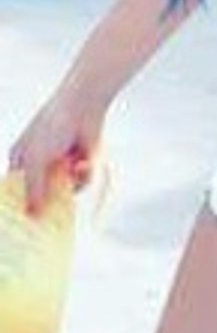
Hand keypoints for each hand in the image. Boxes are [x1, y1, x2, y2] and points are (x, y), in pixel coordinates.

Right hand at [8, 88, 105, 213]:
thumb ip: (33, 190)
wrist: (83, 107)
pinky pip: (81, 182)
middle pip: (42, 194)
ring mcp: (60, 165)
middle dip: (50, 203)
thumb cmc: (52, 127)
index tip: (26, 225)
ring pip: (65, 191)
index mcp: (21, 159)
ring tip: (73, 167)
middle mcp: (40, 164)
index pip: (16, 189)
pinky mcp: (79, 165)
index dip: (21, 205)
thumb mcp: (36, 160)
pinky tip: (84, 161)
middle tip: (52, 223)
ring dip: (72, 183)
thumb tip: (31, 216)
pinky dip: (84, 174)